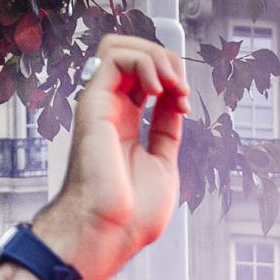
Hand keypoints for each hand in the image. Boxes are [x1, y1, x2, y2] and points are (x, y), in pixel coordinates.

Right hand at [35, 34, 186, 279]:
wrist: (108, 232)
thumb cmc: (130, 215)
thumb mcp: (163, 164)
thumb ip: (166, 130)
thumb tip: (175, 103)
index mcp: (125, 123)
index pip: (145, 78)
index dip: (173, 80)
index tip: (186, 107)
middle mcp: (110, 109)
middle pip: (134, 54)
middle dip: (167, 61)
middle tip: (182, 91)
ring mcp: (100, 104)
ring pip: (122, 46)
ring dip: (157, 57)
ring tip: (173, 87)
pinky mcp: (93, 102)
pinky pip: (115, 55)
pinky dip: (145, 62)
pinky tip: (159, 89)